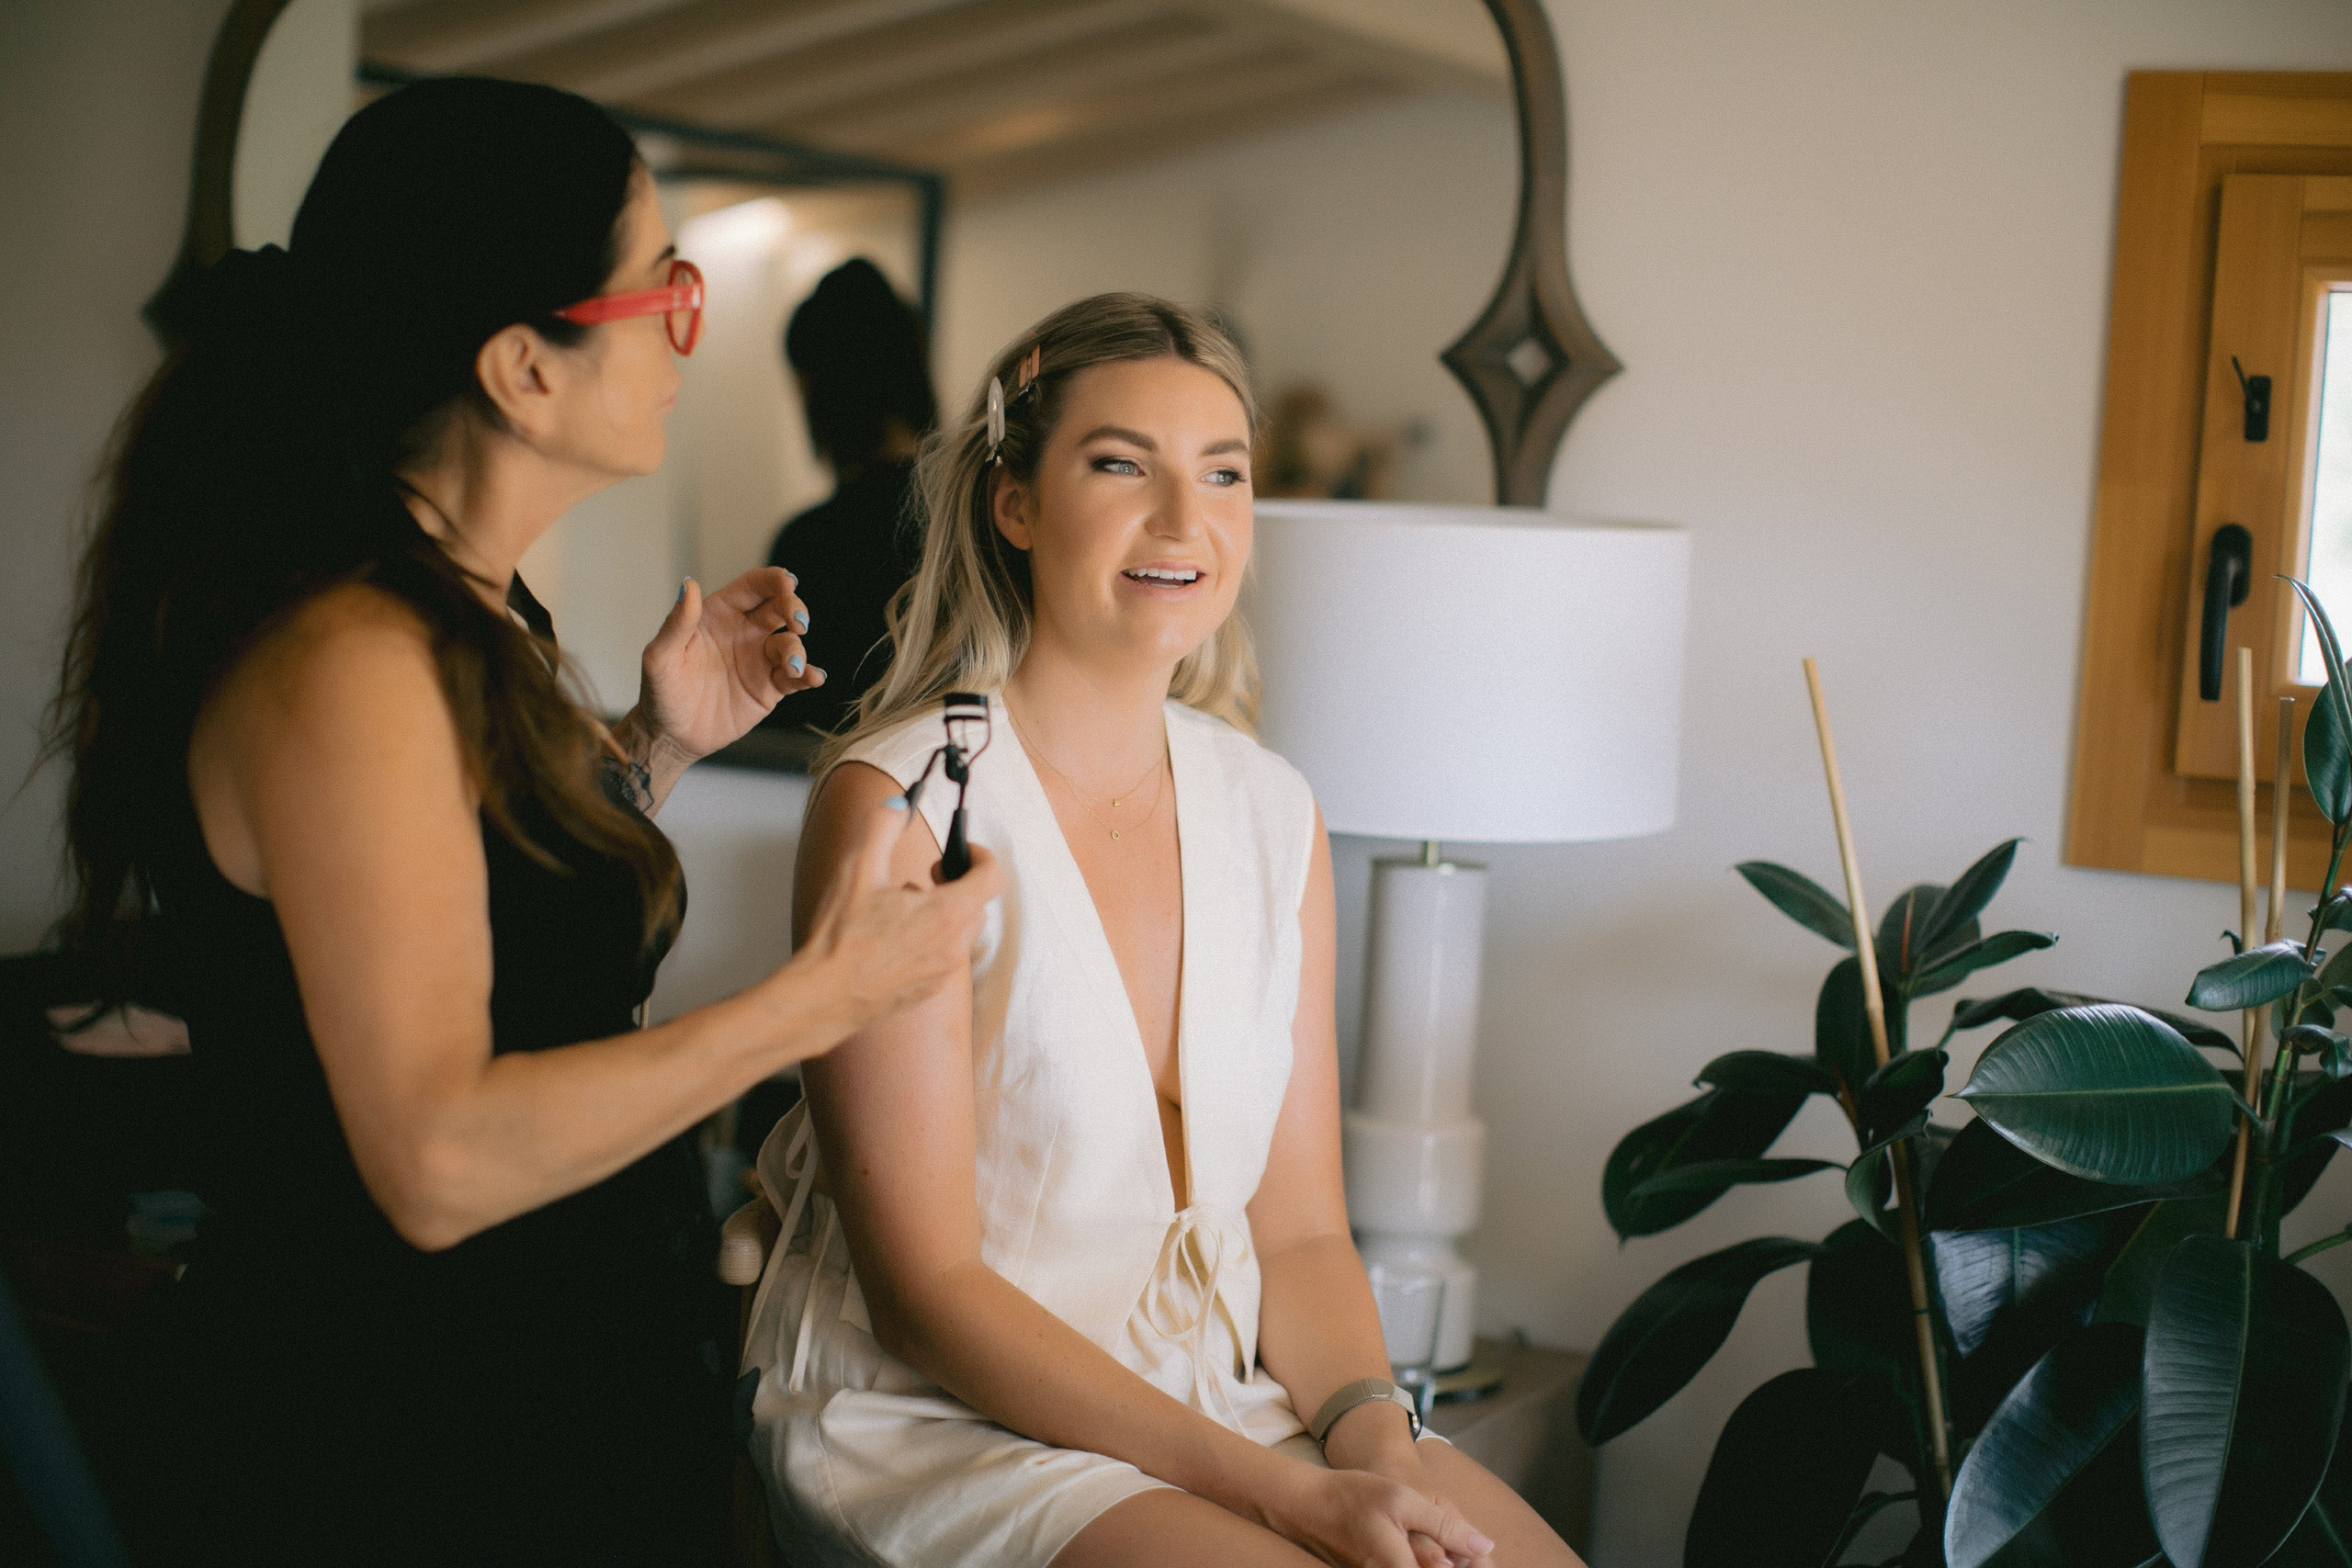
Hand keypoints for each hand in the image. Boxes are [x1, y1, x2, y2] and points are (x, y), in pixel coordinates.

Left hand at [634, 569, 820, 758]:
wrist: (671, 735)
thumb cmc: (661, 692)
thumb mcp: (661, 657)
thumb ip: (677, 622)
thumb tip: (690, 585)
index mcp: (719, 614)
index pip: (752, 587)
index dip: (772, 580)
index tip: (787, 583)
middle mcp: (744, 632)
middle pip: (779, 608)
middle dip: (794, 609)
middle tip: (798, 623)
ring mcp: (759, 660)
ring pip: (790, 643)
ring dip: (797, 650)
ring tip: (792, 666)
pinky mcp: (769, 689)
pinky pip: (796, 678)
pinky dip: (809, 676)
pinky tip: (814, 678)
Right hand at [786, 792, 1002, 1031]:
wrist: (822, 997)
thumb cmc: (841, 936)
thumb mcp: (859, 869)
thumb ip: (883, 826)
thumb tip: (898, 804)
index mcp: (948, 913)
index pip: (992, 876)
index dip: (980, 855)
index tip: (961, 849)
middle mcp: (955, 945)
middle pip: (977, 903)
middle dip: (956, 884)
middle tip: (924, 877)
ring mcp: (945, 972)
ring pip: (962, 931)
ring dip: (943, 913)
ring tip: (901, 910)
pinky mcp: (930, 990)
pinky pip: (946, 956)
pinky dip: (932, 940)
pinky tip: (894, 939)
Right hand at [1261, 1459, 1494, 1567]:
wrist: (1307, 1504)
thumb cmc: (1354, 1496)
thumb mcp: (1404, 1499)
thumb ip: (1445, 1527)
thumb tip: (1485, 1546)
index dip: (1470, 1565)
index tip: (1480, 1555)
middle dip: (1457, 1563)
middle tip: (1471, 1552)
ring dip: (1442, 1561)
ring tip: (1454, 1549)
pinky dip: (1425, 1560)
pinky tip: (1434, 1551)